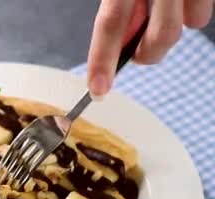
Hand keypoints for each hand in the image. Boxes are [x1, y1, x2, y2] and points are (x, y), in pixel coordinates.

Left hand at [87, 0, 212, 97]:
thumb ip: (121, 6)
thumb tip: (121, 43)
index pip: (110, 24)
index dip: (102, 60)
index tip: (96, 90)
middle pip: (161, 35)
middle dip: (148, 53)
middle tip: (137, 53)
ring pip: (190, 25)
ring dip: (174, 27)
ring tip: (164, 7)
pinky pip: (203, 12)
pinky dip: (192, 11)